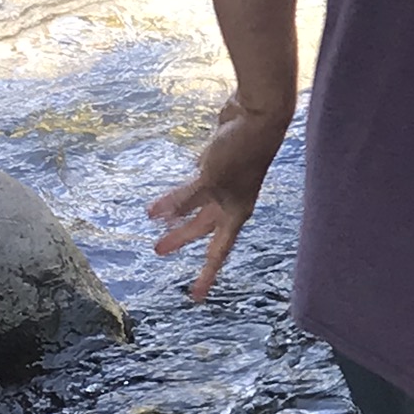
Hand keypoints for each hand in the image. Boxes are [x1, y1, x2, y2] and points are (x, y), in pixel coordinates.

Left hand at [148, 94, 291, 300]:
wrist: (259, 116)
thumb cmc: (240, 151)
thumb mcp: (209, 178)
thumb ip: (183, 199)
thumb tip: (159, 217)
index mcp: (236, 213)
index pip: (217, 251)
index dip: (206, 274)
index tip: (196, 297)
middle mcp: (232, 202)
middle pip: (204, 227)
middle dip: (181, 238)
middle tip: (157, 250)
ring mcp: (227, 182)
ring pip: (199, 205)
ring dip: (178, 212)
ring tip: (155, 218)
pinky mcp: (220, 163)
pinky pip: (198, 183)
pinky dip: (184, 191)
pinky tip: (173, 191)